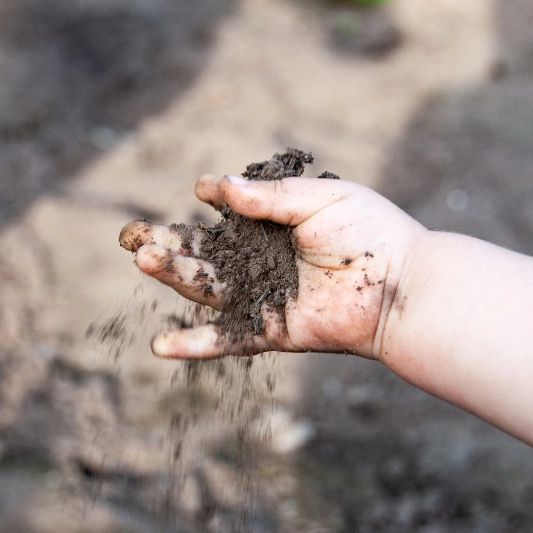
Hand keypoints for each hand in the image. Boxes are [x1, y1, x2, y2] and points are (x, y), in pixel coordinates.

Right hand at [120, 175, 426, 359]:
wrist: (402, 286)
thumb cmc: (370, 234)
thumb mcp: (319, 198)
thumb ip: (267, 197)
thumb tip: (212, 186)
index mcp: (275, 228)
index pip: (226, 218)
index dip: (205, 207)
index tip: (197, 193)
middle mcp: (263, 264)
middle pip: (204, 255)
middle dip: (167, 245)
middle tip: (130, 235)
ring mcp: (264, 299)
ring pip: (208, 290)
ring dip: (173, 277)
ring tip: (142, 259)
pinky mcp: (272, 332)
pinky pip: (229, 340)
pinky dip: (196, 345)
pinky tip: (160, 345)